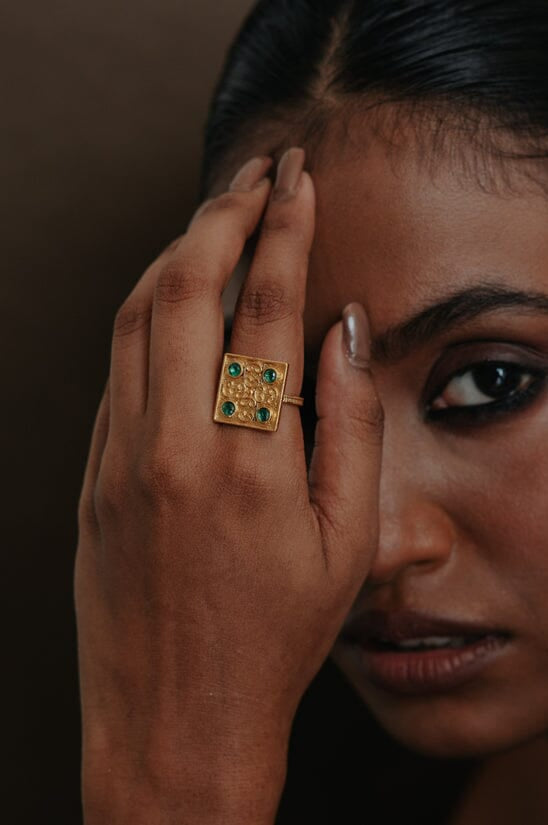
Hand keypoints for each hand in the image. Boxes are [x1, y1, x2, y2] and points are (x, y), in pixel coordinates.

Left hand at [74, 148, 383, 823]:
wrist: (173, 721)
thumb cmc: (272, 641)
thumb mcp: (345, 544)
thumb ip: (351, 424)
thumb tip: (344, 331)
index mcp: (249, 465)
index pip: (265, 308)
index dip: (285, 230)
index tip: (298, 181)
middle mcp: (172, 448)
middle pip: (187, 287)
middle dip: (223, 213)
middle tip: (256, 174)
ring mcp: (118, 458)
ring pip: (136, 315)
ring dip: (177, 252)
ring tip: (215, 218)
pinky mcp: (91, 474)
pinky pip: (115, 365)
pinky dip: (146, 311)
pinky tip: (175, 298)